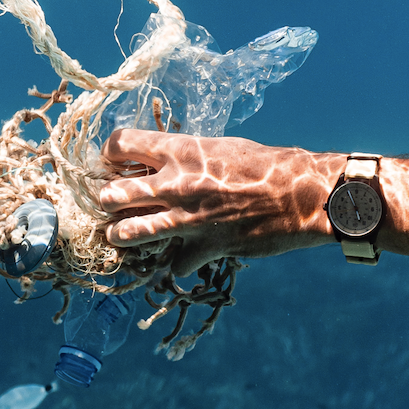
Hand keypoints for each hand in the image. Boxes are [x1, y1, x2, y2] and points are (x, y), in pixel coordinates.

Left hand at [99, 129, 339, 273]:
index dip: (108, 154)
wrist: (302, 195)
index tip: (111, 162)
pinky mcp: (205, 248)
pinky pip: (173, 263)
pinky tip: (181, 256)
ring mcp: (188, 220)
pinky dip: (175, 262)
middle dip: (105, 200)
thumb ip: (186, 157)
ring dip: (120, 234)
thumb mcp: (220, 148)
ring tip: (120, 233)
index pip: (120, 145)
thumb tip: (162, 161)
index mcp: (180, 151)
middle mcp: (176, 185)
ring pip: (129, 233)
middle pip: (112, 194)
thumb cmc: (266, 165)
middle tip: (111, 201)